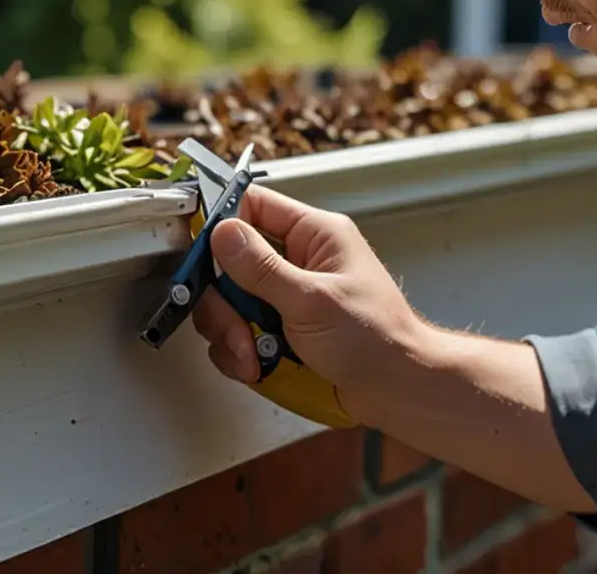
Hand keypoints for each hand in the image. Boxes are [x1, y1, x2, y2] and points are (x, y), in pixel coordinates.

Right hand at [191, 185, 426, 394]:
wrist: (397, 391)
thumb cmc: (378, 339)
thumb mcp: (312, 300)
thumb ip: (262, 268)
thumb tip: (222, 233)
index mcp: (314, 235)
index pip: (253, 206)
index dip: (221, 223)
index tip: (199, 251)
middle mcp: (297, 261)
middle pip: (230, 263)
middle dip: (226, 302)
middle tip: (238, 326)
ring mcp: (286, 298)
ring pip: (230, 303)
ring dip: (233, 333)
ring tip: (255, 356)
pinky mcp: (280, 330)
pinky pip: (239, 334)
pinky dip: (241, 354)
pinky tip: (258, 367)